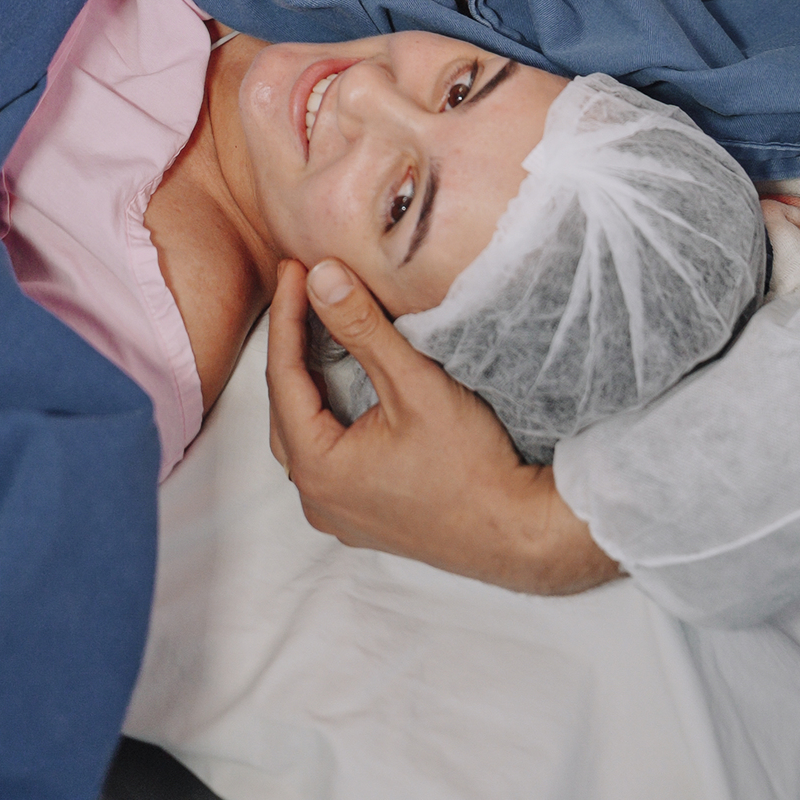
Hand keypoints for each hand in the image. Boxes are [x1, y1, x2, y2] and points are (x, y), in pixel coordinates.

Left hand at [267, 259, 618, 595]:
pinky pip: (325, 454)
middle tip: (302, 290)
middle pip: (286, 406)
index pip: (284, 376)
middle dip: (291, 344)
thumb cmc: (470, 464)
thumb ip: (363, 328)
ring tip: (315, 326)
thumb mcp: (414, 384)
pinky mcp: (362, 516)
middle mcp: (316, 498)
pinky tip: (340, 384)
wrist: (516, 531)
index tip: (294, 268)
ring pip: (302, 432)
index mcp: (318, 468)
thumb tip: (321, 277)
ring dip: (307, 380)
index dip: (288, 315)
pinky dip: (325, 412)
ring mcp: (338, 513)